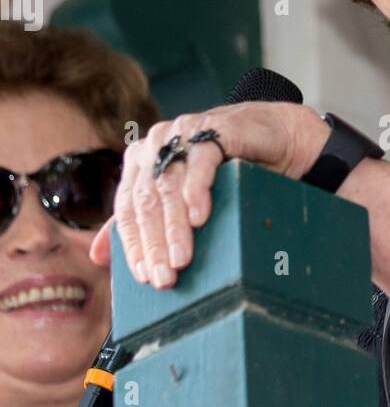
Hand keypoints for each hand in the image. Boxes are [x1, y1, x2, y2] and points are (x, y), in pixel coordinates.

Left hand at [88, 103, 329, 287]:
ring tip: (181, 259)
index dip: (133, 245)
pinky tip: (199, 217)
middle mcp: (155, 144)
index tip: (143, 277)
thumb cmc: (230, 171)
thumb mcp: (184, 200)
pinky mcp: (213, 128)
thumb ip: (141, 221)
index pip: (127, 209)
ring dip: (174, 227)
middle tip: (164, 278)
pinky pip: (200, 162)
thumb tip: (96, 256)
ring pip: (169, 185)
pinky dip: (197, 191)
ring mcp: (183, 133)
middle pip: (146, 201)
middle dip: (154, 244)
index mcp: (140, 161)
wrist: (276, 136)